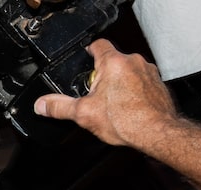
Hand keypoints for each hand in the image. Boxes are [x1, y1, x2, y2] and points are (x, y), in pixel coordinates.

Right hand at [34, 39, 178, 148]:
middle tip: (96, 95)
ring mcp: (148, 72)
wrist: (155, 133)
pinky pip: (142, 82)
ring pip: (128, 72)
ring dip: (120, 83)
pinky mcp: (158, 84)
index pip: (98, 45)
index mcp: (113, 63)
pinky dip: (135, 92)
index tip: (85, 58)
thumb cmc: (126, 121)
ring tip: (113, 105)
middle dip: (103, 76)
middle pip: (112, 62)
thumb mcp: (83, 114)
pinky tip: (129, 109)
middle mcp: (133, 62)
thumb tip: (42, 105)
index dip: (89, 51)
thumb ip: (59, 107)